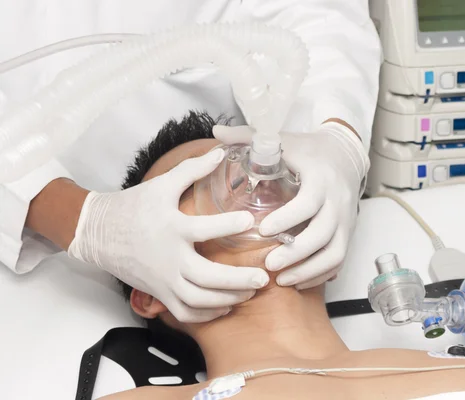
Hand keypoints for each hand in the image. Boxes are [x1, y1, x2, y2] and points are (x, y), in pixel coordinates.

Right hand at [68, 149, 269, 322]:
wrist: (97, 233)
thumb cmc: (132, 206)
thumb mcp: (162, 184)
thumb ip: (192, 169)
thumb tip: (221, 152)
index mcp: (171, 228)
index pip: (203, 229)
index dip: (228, 226)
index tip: (251, 222)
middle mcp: (169, 258)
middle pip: (207, 278)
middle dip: (238, 281)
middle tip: (263, 278)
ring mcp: (163, 280)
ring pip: (199, 300)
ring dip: (228, 299)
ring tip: (250, 292)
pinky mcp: (159, 293)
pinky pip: (185, 313)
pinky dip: (207, 314)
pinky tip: (226, 306)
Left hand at [213, 122, 369, 289]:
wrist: (346, 155)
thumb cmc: (309, 149)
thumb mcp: (282, 139)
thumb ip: (249, 136)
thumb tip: (216, 131)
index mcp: (321, 178)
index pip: (310, 202)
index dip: (289, 219)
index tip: (264, 231)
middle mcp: (338, 200)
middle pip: (324, 234)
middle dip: (297, 253)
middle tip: (269, 265)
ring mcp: (346, 219)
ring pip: (335, 252)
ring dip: (309, 270)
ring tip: (282, 279)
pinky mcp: (349, 232)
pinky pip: (339, 259)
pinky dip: (320, 274)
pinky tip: (298, 280)